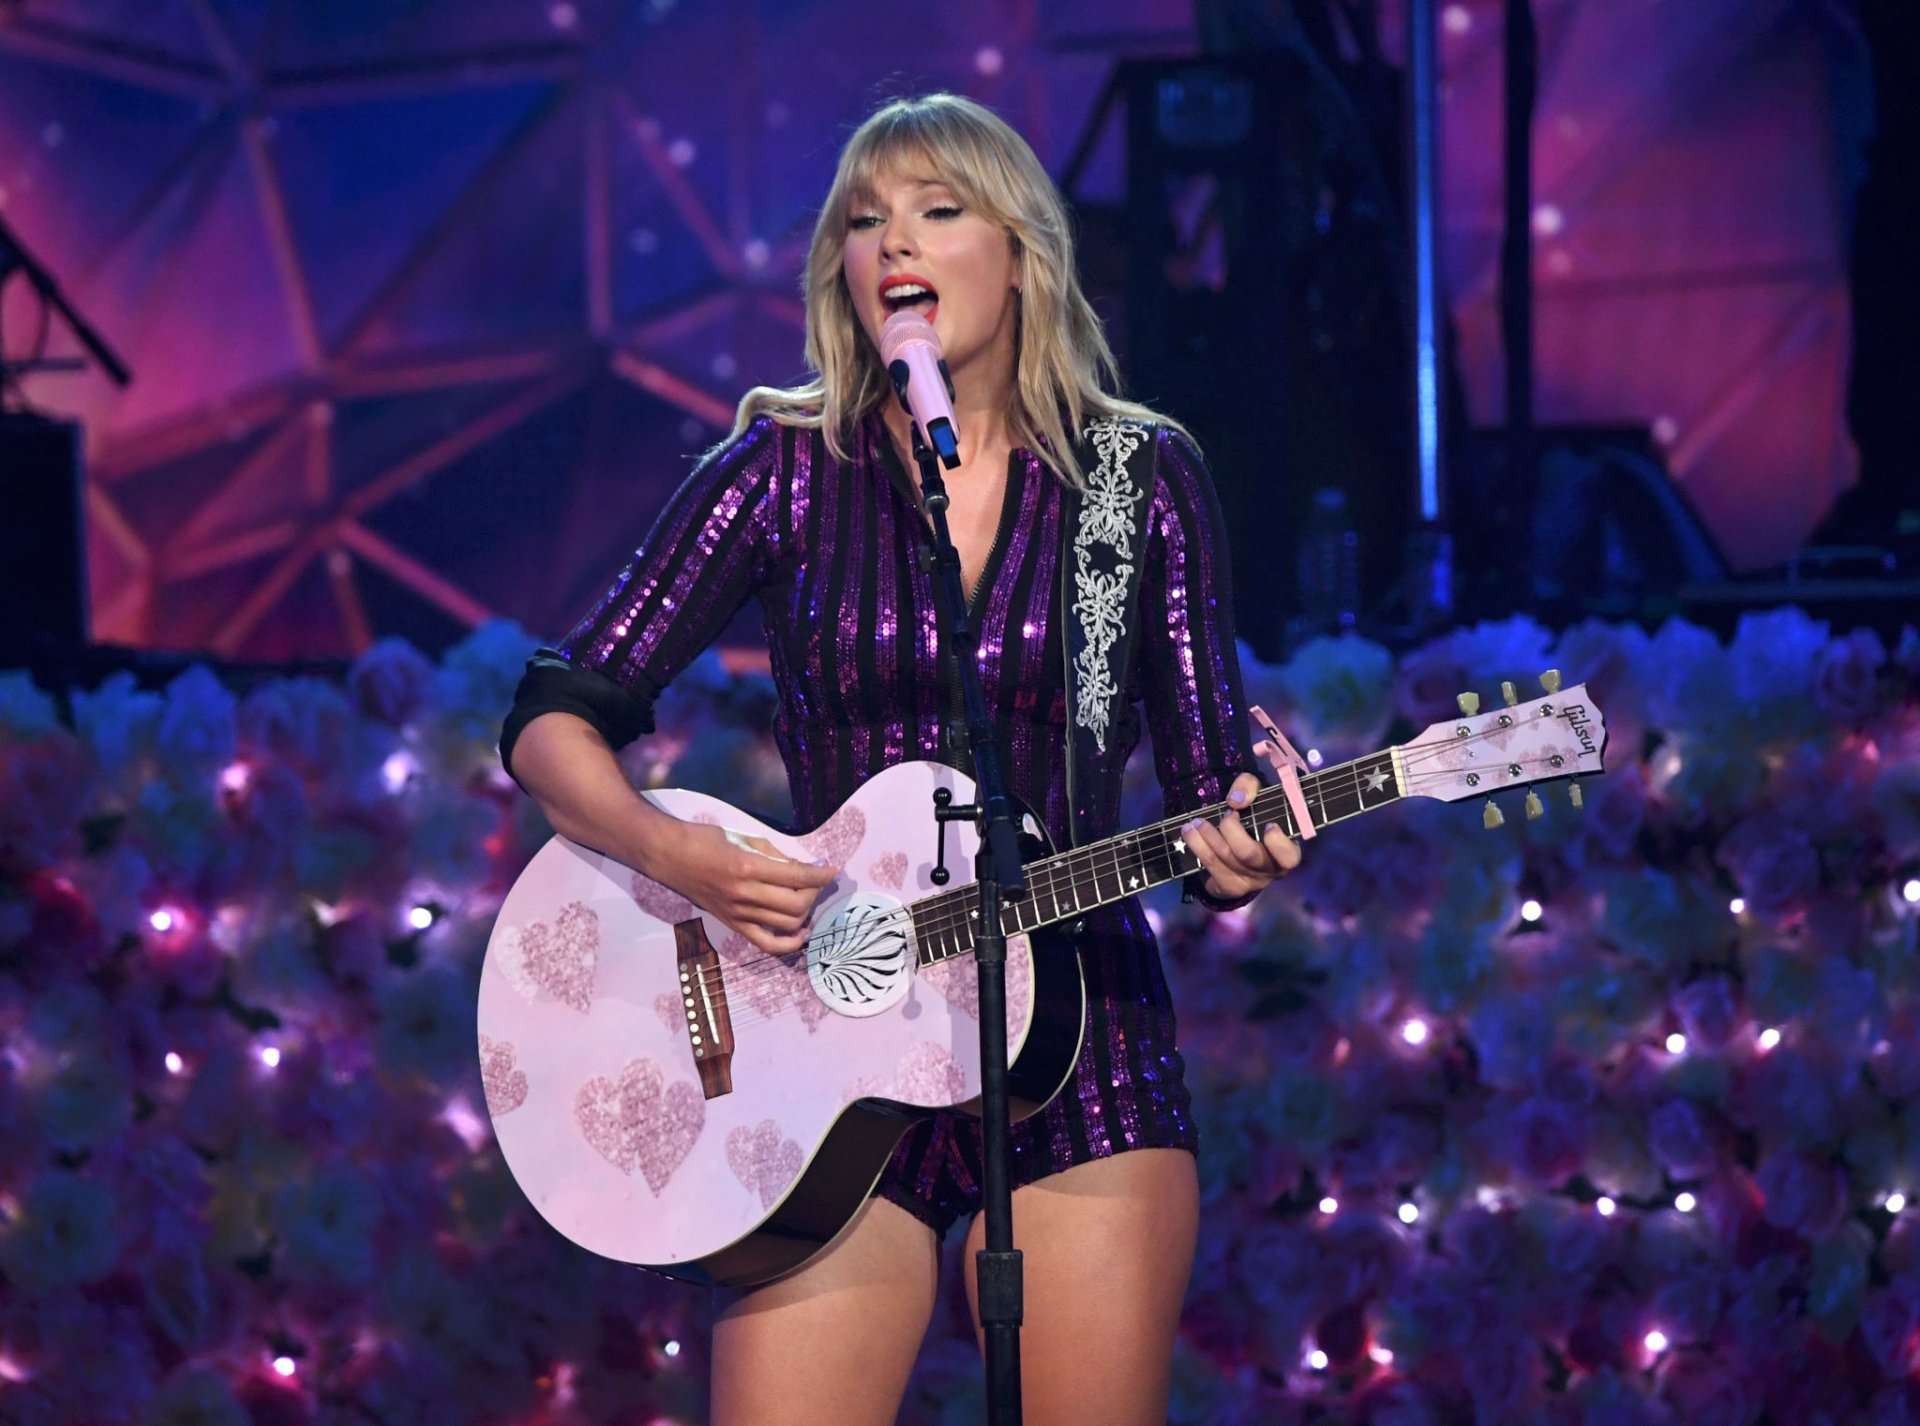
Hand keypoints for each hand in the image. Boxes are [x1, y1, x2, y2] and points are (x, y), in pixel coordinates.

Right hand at [650, 822, 839, 955]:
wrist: (668, 857)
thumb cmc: (703, 839)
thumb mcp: (742, 838)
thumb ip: (773, 854)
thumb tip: (801, 866)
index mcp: (747, 867)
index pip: (796, 876)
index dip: (820, 874)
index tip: (832, 870)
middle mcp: (744, 894)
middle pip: (796, 904)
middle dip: (814, 892)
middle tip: (816, 881)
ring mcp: (738, 913)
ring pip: (787, 924)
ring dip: (805, 912)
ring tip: (806, 898)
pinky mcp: (732, 925)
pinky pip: (767, 944)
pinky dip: (789, 943)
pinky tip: (801, 931)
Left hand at [1182, 772, 1301, 901]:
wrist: (1239, 845)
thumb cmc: (1256, 816)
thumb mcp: (1257, 795)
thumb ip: (1250, 787)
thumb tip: (1236, 800)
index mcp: (1287, 851)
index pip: (1289, 856)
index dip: (1278, 844)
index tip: (1269, 825)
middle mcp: (1270, 871)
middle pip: (1248, 855)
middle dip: (1231, 830)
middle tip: (1226, 814)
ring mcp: (1250, 882)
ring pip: (1224, 860)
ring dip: (1207, 837)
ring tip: (1195, 822)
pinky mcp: (1230, 887)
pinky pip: (1211, 868)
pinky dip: (1198, 848)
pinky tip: (1191, 834)